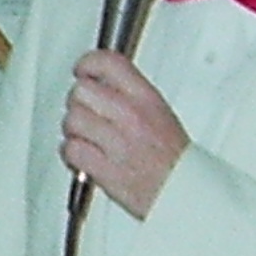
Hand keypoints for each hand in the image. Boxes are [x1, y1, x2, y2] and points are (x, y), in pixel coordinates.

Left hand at [60, 48, 188, 218]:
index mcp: (146, 99)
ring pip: (72, 120)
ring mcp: (117, 142)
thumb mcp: (159, 113)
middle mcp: (131, 116)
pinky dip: (72, 153)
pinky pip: (71, 149)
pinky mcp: (104, 168)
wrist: (184, 192)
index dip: (88, 63)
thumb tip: (100, 81)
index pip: (109, 64)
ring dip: (74, 130)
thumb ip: (130, 95)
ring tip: (87, 137)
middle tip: (86, 112)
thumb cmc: (173, 158)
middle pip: (81, 91)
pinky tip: (83, 155)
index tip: (82, 70)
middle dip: (78, 102)